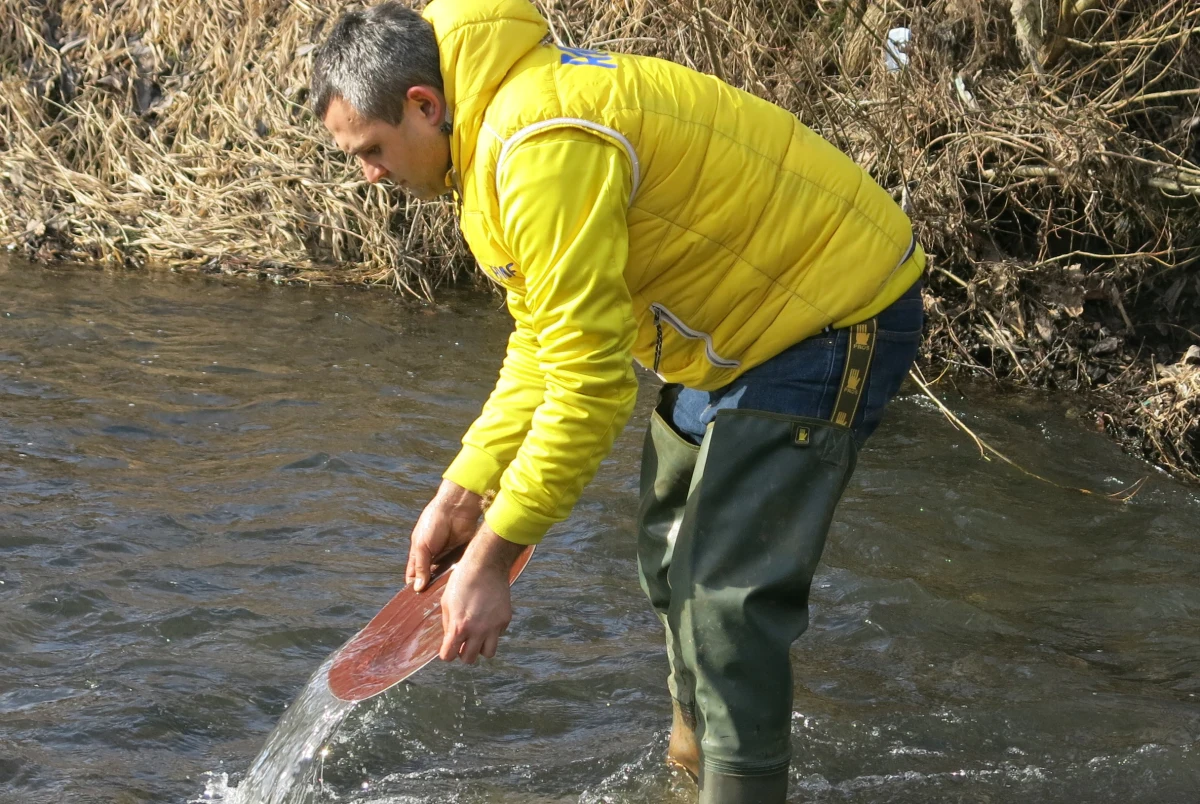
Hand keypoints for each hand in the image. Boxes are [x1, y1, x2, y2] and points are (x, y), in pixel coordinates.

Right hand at [406, 479, 483, 591]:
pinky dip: (458, 577)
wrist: (456, 508)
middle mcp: (433, 556)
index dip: (414, 586)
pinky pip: (459, 570)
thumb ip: (420, 567)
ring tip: (447, 599)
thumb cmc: (433, 522)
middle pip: (431, 578)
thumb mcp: (422, 545)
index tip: (416, 602)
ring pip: (445, 576)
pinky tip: (458, 588)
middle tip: (433, 605)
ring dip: (445, 585)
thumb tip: (417, 588)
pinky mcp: (461, 555)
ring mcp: (448, 556)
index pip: (414, 574)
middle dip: (431, 589)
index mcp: (419, 552)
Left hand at [438, 523, 525, 663]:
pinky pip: (498, 635)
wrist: (486, 564)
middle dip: (463, 653)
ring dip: (480, 647)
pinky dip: (492, 632)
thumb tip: (449, 637)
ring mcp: (494, 626)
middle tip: (462, 642)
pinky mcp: (505, 619)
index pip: (449, 656)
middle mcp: (478, 631)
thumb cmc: (462, 580)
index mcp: (459, 627)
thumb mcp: (446, 602)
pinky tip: (487, 618)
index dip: (446, 653)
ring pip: (488, 653)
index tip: (448, 648)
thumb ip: (447, 623)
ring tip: (477, 635)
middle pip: (469, 659)